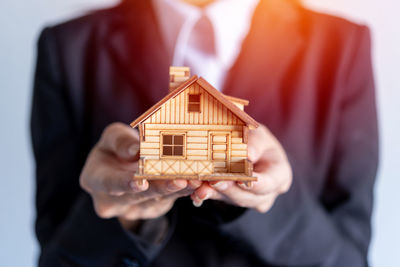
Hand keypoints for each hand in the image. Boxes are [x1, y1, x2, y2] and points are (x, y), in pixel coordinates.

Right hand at [79, 123, 200, 229]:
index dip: (125, 183)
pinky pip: (168, 201)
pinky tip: (197, 183)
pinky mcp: (152, 209)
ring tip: (194, 181)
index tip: (140, 182)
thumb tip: (136, 151)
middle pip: (138, 196)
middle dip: (160, 188)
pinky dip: (183, 192)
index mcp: (96, 180)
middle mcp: (113, 201)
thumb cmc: (115, 149)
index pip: (109, 183)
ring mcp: (133, 209)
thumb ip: (120, 141)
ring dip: (177, 191)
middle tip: (179, 181)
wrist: (123, 166)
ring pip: (157, 200)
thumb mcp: (111, 137)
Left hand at [190, 124, 291, 212]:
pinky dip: (206, 194)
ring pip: (231, 200)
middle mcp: (265, 194)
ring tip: (200, 186)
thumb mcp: (260, 136)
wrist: (248, 151)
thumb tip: (248, 154)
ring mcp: (247, 200)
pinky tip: (196, 191)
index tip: (242, 179)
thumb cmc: (258, 141)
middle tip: (215, 181)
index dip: (256, 184)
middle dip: (230, 189)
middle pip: (248, 197)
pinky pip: (218, 199)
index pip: (269, 184)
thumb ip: (256, 144)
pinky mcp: (230, 200)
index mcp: (279, 176)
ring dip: (214, 193)